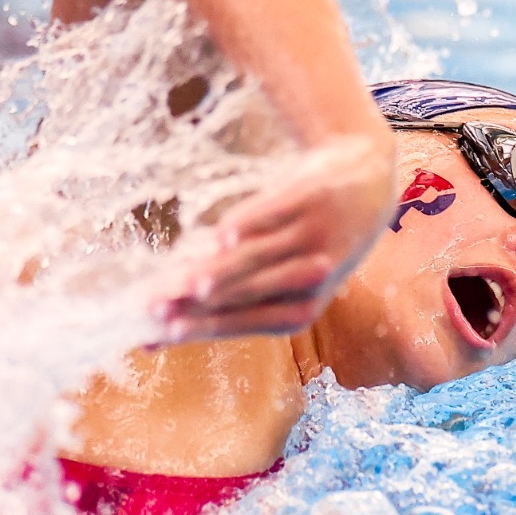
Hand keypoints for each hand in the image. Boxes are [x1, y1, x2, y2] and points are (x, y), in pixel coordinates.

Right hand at [153, 133, 394, 338]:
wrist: (365, 179)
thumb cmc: (301, 238)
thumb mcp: (271, 274)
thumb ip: (217, 299)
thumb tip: (150, 336)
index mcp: (297, 311)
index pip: (239, 322)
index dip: (198, 327)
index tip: (157, 332)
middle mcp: (307, 280)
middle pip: (242, 293)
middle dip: (196, 303)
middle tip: (154, 309)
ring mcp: (312, 238)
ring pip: (258, 259)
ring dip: (222, 273)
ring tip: (189, 286)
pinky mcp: (313, 199)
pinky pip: (276, 215)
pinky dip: (249, 224)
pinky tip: (221, 235)